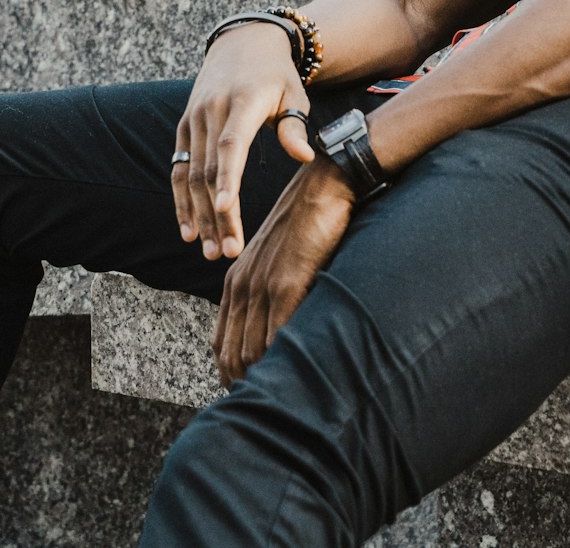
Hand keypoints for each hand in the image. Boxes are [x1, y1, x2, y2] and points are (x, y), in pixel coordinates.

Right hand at [171, 25, 314, 261]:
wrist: (242, 41)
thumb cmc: (276, 75)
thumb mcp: (294, 94)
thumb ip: (295, 126)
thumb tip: (305, 159)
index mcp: (243, 102)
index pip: (232, 144)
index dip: (227, 177)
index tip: (226, 208)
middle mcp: (211, 110)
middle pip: (209, 169)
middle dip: (216, 214)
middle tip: (227, 252)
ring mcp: (194, 119)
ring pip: (191, 174)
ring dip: (198, 215)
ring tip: (210, 250)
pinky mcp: (184, 126)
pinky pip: (179, 168)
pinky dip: (182, 201)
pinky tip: (189, 230)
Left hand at [213, 158, 354, 385]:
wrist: (322, 188)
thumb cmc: (306, 223)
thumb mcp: (275, 258)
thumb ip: (266, 290)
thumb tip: (274, 329)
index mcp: (235, 282)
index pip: (221, 344)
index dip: (229, 375)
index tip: (245, 395)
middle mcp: (242, 286)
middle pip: (231, 354)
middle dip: (243, 385)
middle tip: (265, 407)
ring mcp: (262, 285)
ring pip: (251, 350)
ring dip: (264, 378)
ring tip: (282, 399)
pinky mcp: (286, 282)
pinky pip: (278, 333)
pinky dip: (283, 359)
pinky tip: (296, 373)